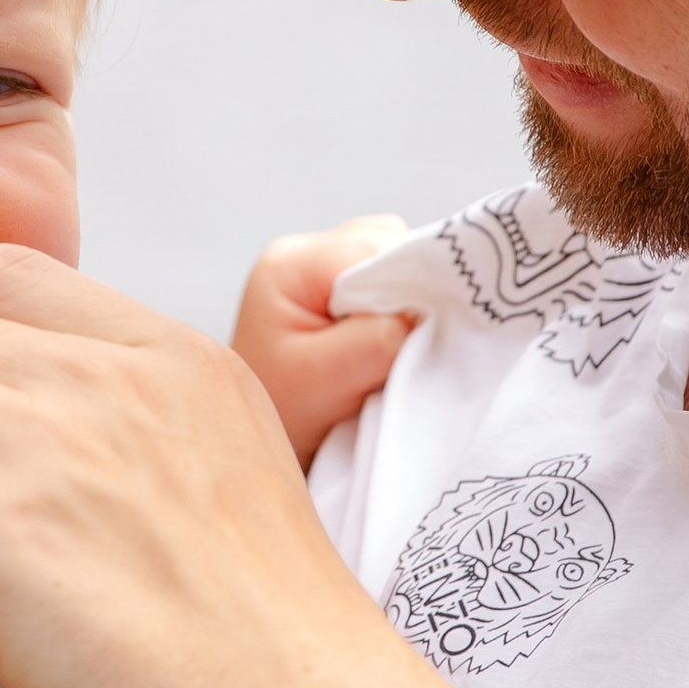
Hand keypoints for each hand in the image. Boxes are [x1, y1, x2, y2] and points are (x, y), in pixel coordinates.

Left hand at [232, 215, 416, 463]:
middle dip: (412, 296)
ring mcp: (328, 266)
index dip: (410, 286)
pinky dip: (405, 313)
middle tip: (408, 348)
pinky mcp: (345, 286)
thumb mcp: (325, 381)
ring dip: (410, 306)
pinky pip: (396, 283)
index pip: (373, 250)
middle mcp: (308, 254)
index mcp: (292, 265)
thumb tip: (428, 311)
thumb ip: (377, 340)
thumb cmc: (283, 414)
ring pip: (399, 263)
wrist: (260, 440)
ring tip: (391, 352)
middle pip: (391, 248)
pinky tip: (391, 344)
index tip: (424, 333)